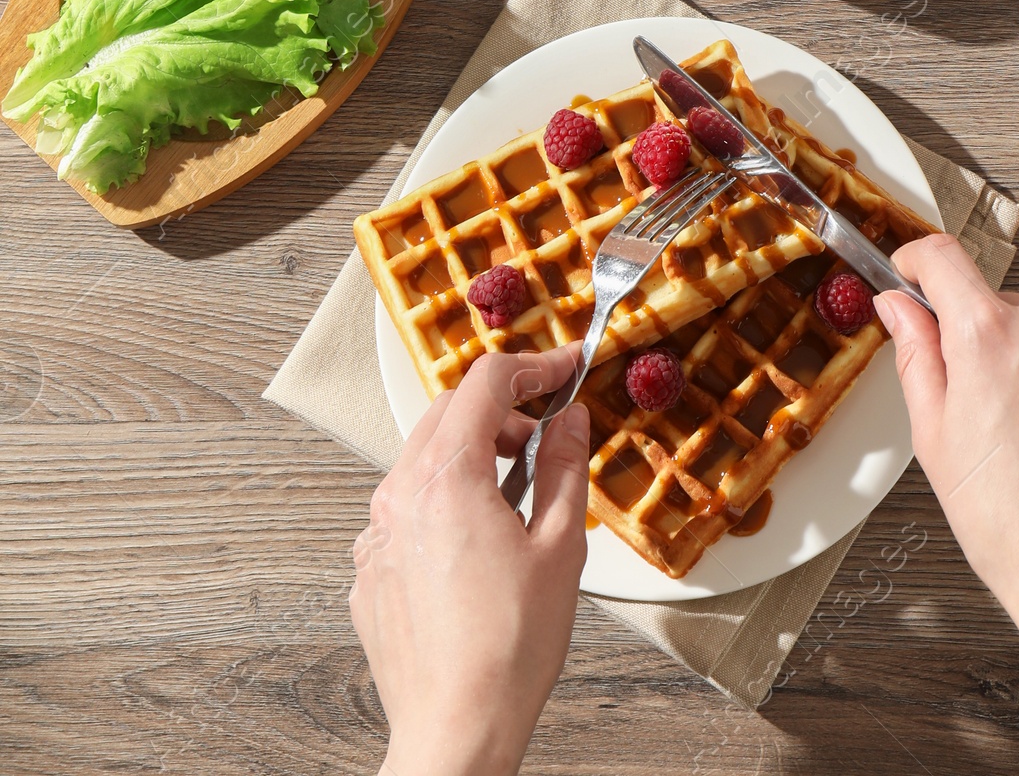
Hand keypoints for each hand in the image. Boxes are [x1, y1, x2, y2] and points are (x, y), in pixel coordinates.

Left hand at [351, 346, 588, 775]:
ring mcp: (377, 536)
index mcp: (447, 478)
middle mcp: (399, 497)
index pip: (486, 382)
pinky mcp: (371, 572)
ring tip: (516, 490)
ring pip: (421, 460)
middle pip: (447, 411)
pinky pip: (405, 511)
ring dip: (470, 454)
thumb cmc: (507, 651)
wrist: (456, 729)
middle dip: (500, 407)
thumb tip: (570, 421)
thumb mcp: (561, 546)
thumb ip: (566, 467)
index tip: (563, 368)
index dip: (533, 366)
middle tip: (544, 428)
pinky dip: (443, 502)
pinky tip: (478, 541)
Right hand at [878, 232, 1018, 607]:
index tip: (911, 276)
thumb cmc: (1006, 519)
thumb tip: (899, 306)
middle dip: (982, 343)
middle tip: (977, 411)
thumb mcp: (934, 435)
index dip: (918, 263)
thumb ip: (915, 354)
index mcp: (987, 333)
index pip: (943, 258)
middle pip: (998, 307)